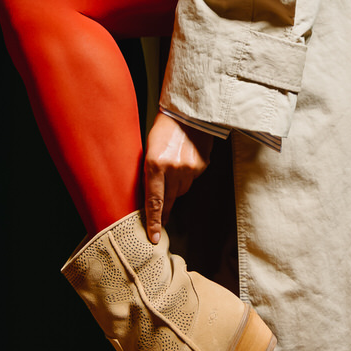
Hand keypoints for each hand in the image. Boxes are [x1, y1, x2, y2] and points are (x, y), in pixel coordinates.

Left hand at [142, 113, 212, 243]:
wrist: (188, 112)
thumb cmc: (163, 129)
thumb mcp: (148, 150)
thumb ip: (150, 173)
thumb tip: (151, 197)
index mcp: (154, 164)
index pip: (154, 201)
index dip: (154, 221)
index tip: (154, 237)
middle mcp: (173, 169)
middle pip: (168, 200)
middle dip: (164, 210)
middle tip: (160, 222)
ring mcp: (190, 168)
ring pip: (181, 190)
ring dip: (176, 186)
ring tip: (173, 168)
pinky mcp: (202, 166)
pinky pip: (192, 179)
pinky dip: (187, 175)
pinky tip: (184, 160)